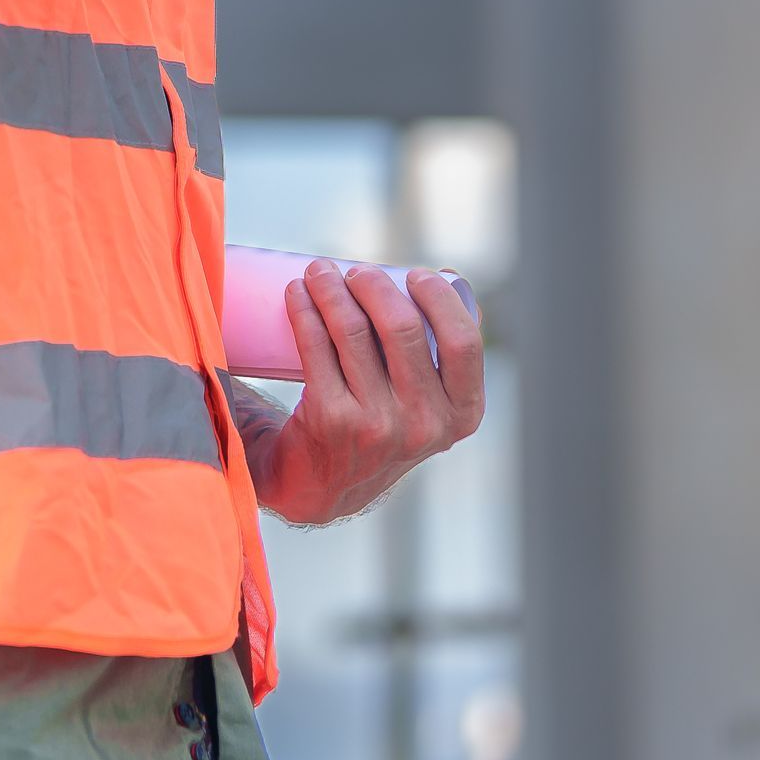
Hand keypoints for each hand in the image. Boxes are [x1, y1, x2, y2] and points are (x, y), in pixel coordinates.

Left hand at [235, 259, 484, 526]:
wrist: (324, 487)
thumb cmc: (381, 424)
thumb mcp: (428, 407)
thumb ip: (442, 358)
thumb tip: (449, 281)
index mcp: (461, 415)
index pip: (462, 343)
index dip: (439, 299)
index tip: (415, 273)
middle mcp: (424, 424)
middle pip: (402, 327)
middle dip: (374, 283)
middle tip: (355, 272)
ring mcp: (376, 424)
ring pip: (352, 330)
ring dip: (331, 287)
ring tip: (320, 272)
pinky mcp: (331, 419)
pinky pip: (316, 345)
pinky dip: (304, 309)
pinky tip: (297, 293)